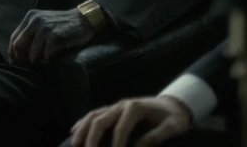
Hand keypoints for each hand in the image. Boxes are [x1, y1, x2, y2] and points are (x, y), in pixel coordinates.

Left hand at [7, 8, 94, 64]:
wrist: (85, 19)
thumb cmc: (63, 24)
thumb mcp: (44, 22)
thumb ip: (31, 32)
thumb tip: (17, 52)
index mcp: (30, 17)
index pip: (13, 38)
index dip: (12, 53)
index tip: (15, 63)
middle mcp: (35, 21)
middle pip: (18, 46)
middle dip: (20, 60)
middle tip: (26, 68)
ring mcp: (45, 28)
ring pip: (32, 53)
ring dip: (36, 62)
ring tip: (41, 65)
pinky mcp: (56, 36)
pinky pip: (46, 55)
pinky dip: (48, 61)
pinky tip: (52, 61)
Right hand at [69, 96, 192, 146]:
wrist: (173, 104)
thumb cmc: (173, 117)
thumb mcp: (173, 126)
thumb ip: (157, 136)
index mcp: (135, 108)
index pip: (121, 127)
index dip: (117, 143)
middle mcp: (121, 105)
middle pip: (100, 119)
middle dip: (91, 137)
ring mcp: (115, 106)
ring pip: (93, 115)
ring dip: (82, 129)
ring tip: (74, 144)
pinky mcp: (112, 109)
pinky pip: (93, 114)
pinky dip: (82, 122)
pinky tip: (74, 132)